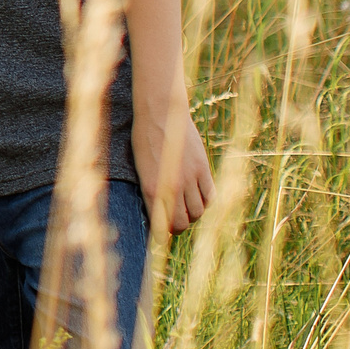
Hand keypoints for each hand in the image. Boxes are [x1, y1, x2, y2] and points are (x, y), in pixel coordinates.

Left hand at [135, 102, 214, 234]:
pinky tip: (199, 199)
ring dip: (192, 216)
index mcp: (150, 187)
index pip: (161, 224)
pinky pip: (210, 195)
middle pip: (182, 222)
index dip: (161, 234)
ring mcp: (190, 177)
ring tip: (186, 212)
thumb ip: (150, 189)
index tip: (160, 235)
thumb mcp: (139, 167)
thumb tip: (157, 210)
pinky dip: (206, 203)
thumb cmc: (142, 138)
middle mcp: (172, 186)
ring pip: (198, 211)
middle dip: (177, 228)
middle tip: (174, 225)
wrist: (160, 113)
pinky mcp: (203, 168)